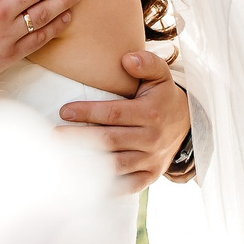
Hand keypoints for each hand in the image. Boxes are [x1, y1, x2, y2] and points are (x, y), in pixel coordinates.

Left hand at [60, 50, 192, 190]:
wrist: (189, 125)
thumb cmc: (163, 97)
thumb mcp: (160, 75)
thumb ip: (146, 63)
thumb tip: (126, 59)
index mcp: (151, 113)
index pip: (114, 114)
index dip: (88, 112)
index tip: (64, 111)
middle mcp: (152, 139)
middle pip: (109, 141)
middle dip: (79, 138)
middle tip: (54, 135)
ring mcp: (151, 160)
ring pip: (114, 165)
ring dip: (87, 163)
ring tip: (62, 156)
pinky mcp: (151, 175)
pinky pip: (126, 184)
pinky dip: (106, 185)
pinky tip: (83, 180)